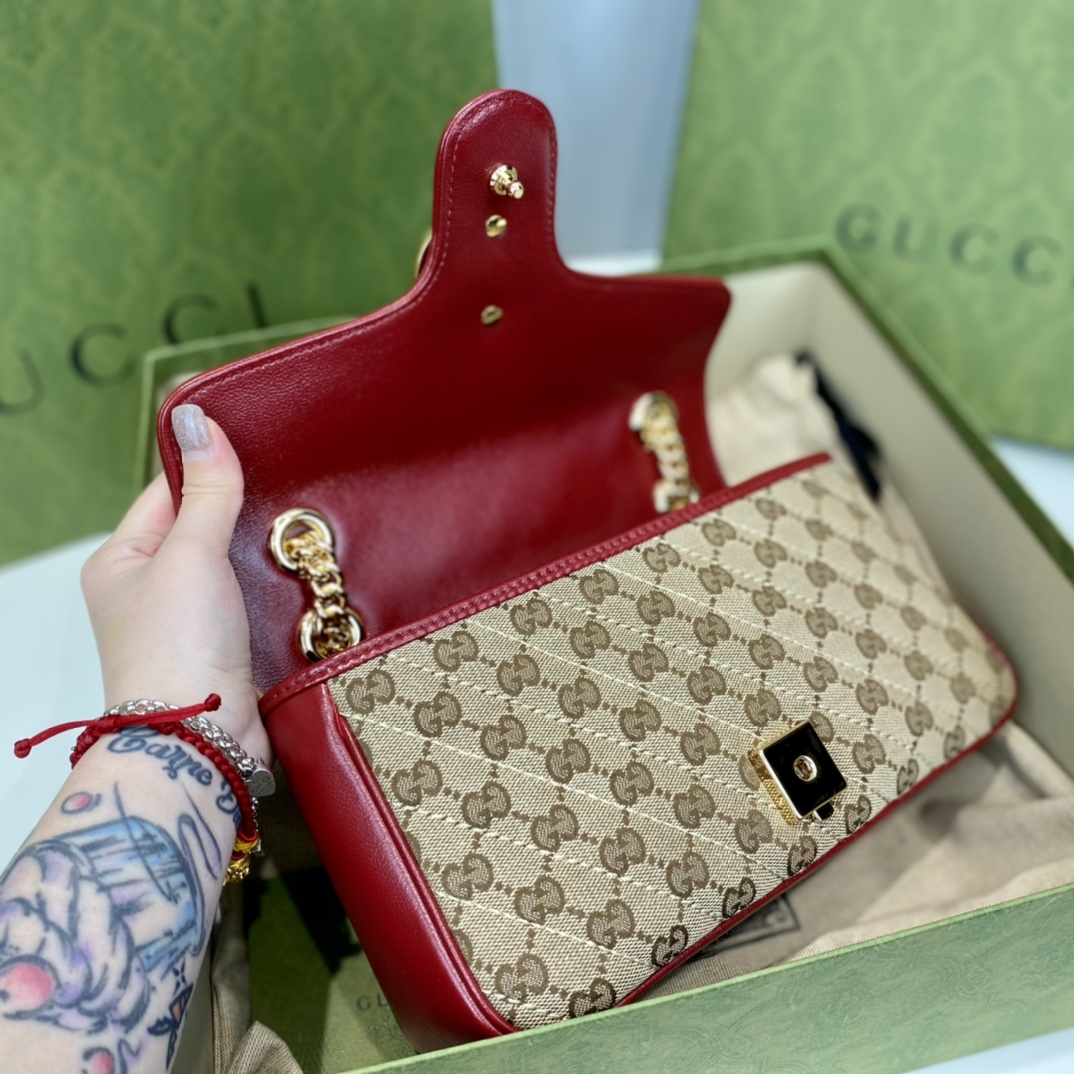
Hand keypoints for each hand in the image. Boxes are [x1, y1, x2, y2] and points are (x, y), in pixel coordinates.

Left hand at [81, 404, 269, 760]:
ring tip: (304, 528)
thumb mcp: (190, 553)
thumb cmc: (175, 648)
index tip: (253, 442)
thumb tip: (199, 421)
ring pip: (236, 566)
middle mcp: (153, 589)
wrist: (202, 737)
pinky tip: (305, 572)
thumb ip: (207, 489)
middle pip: (206, 527)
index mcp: (122, 560)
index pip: (167, 491)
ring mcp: (192, 620)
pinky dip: (279, 588)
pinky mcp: (230, 646)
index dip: (208, 466)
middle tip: (291, 485)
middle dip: (246, 511)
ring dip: (267, 553)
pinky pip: (257, 600)